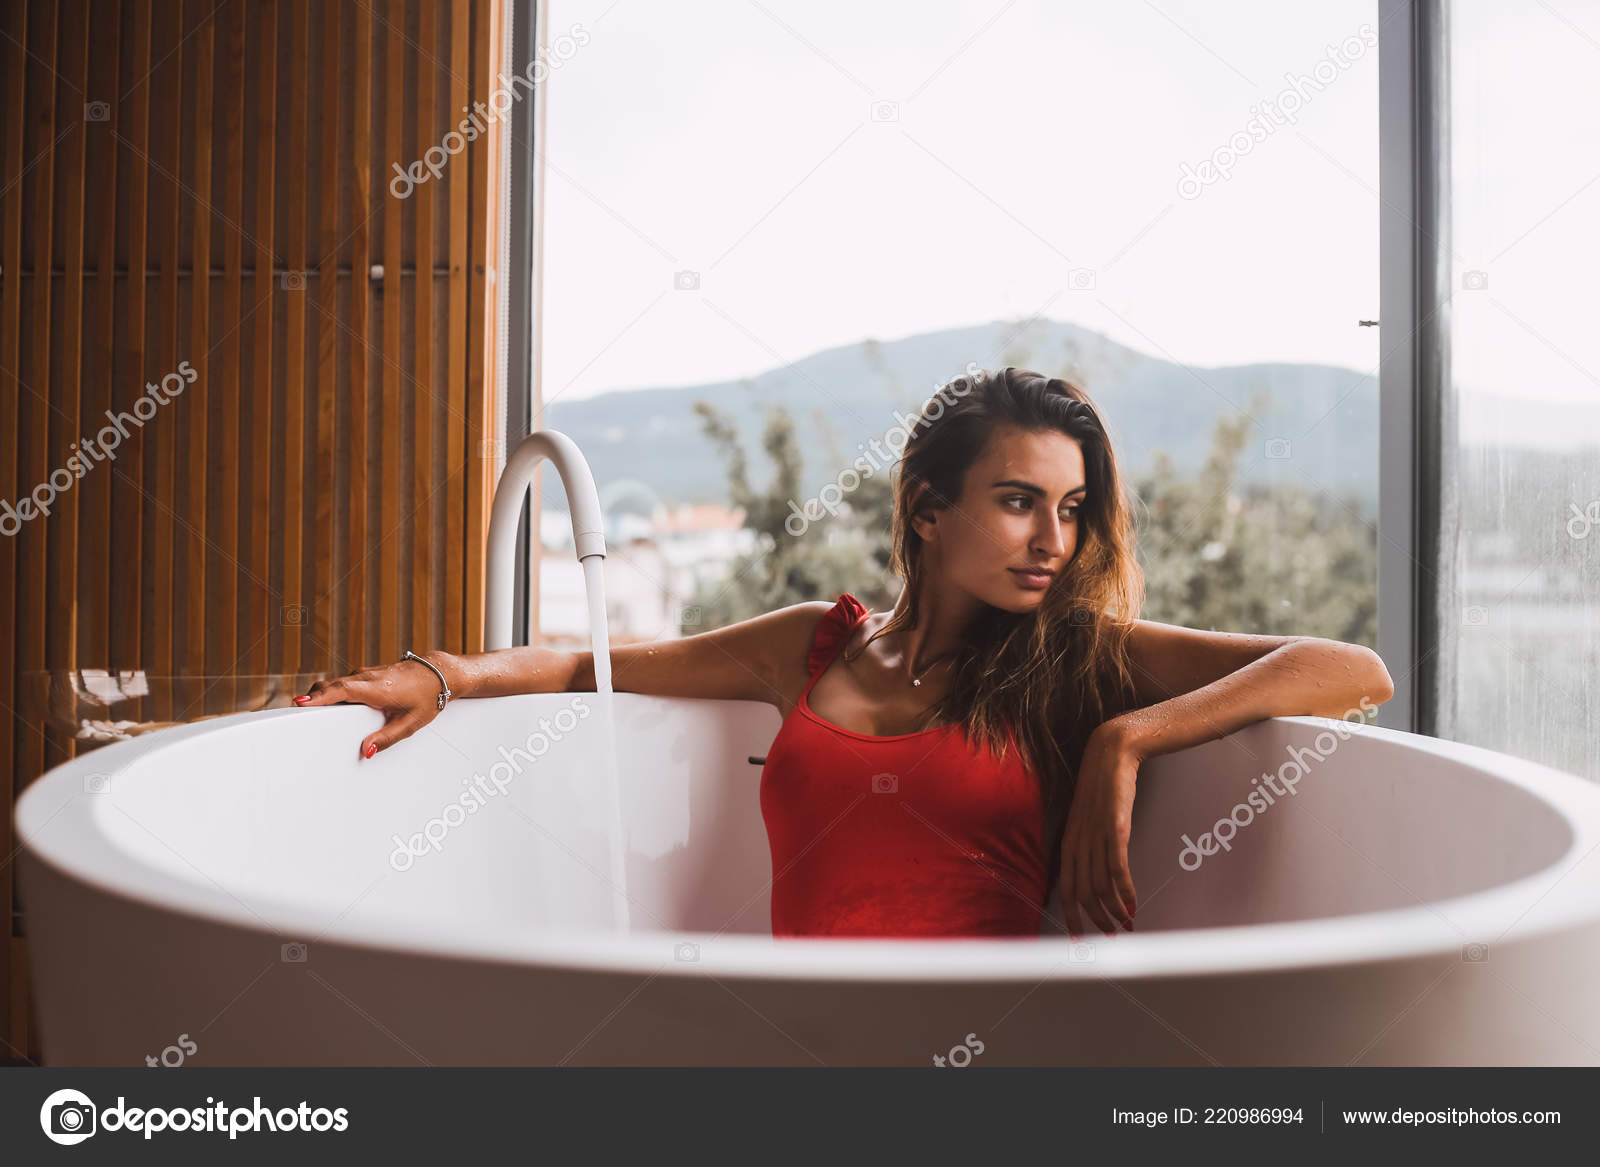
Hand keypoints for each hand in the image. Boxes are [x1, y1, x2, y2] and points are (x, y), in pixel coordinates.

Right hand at [294, 654, 456, 759]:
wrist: (440, 673)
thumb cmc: (428, 697)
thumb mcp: (411, 723)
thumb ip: (387, 738)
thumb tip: (367, 750)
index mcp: (378, 689)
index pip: (342, 690)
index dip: (320, 697)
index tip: (300, 703)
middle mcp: (369, 677)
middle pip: (332, 685)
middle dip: (313, 698)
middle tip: (294, 712)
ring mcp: (367, 673)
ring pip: (337, 683)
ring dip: (321, 694)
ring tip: (304, 709)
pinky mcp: (368, 673)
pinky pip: (344, 682)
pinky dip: (332, 691)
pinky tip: (326, 703)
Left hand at [1058, 724, 1141, 936]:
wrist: (1110, 753)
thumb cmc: (1103, 788)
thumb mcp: (1090, 820)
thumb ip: (1090, 845)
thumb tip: (1098, 874)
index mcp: (1068, 842)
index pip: (1066, 888)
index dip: (1071, 916)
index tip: (1079, 940)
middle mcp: (1078, 842)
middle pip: (1082, 893)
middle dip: (1096, 920)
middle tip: (1110, 937)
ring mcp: (1095, 835)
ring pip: (1099, 885)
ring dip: (1112, 910)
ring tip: (1124, 925)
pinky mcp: (1114, 826)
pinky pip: (1116, 866)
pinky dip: (1124, 890)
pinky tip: (1132, 904)